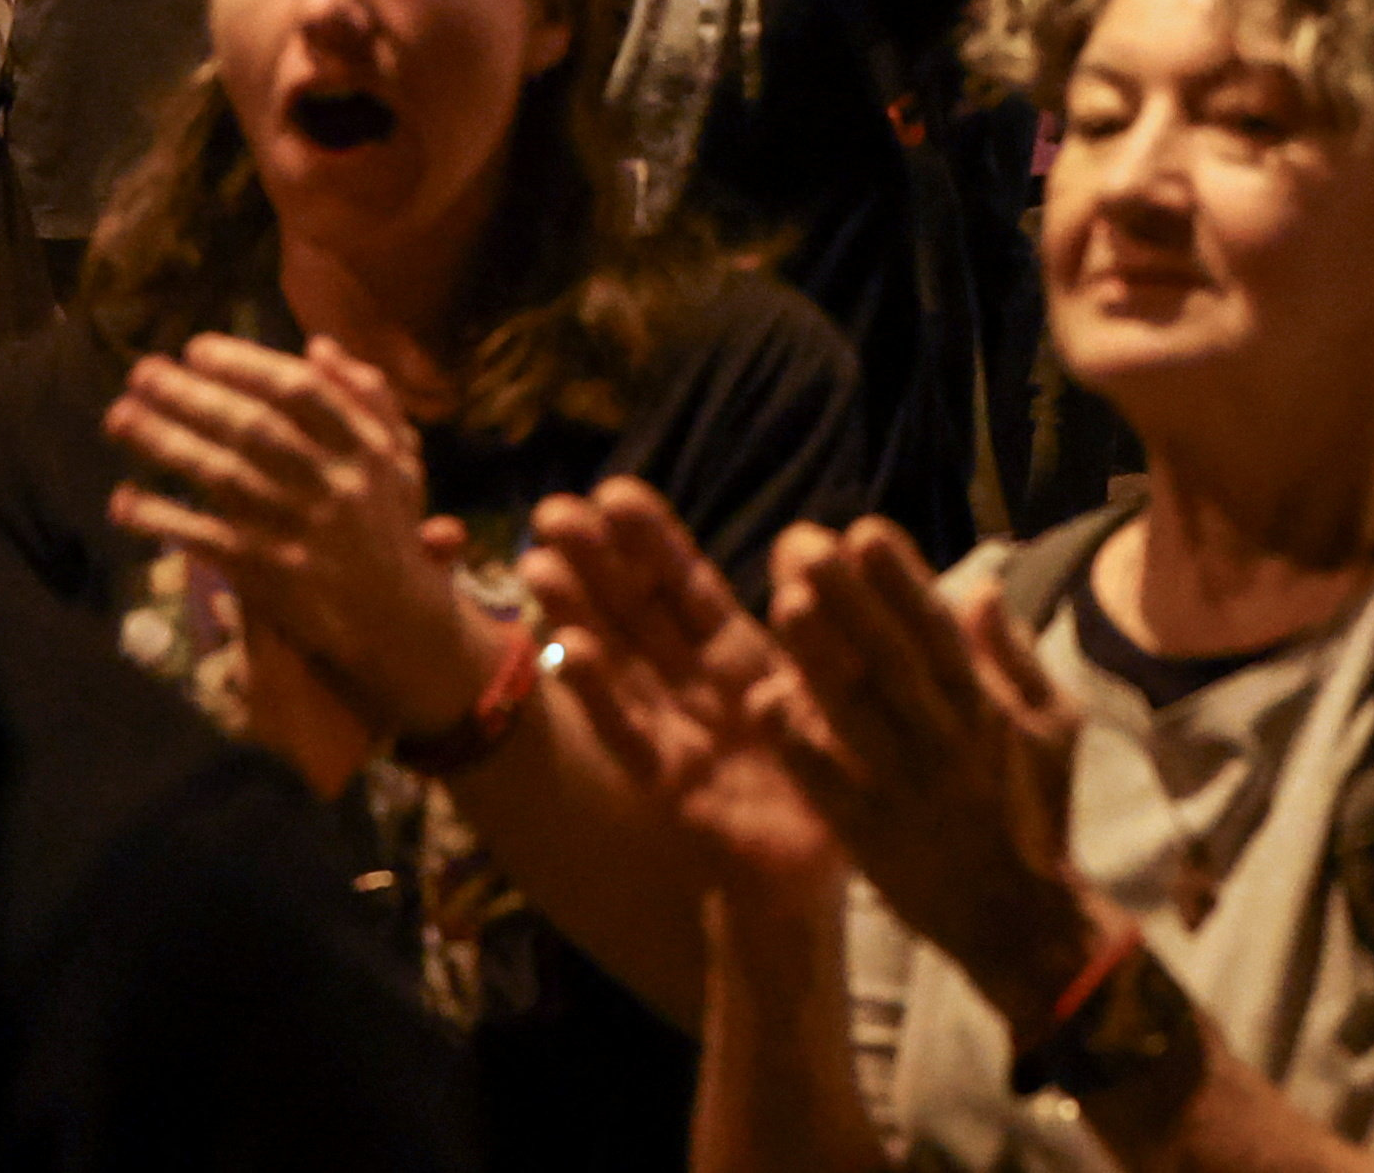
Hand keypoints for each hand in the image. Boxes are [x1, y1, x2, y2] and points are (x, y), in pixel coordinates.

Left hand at [105, 335, 500, 739]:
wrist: (395, 619)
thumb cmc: (388, 526)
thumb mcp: (398, 457)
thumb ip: (368, 398)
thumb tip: (318, 346)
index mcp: (365, 448)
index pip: (301, 392)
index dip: (246, 365)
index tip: (197, 348)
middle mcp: (333, 484)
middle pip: (253, 428)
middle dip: (192, 396)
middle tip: (141, 372)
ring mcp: (298, 531)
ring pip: (222, 477)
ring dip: (165, 444)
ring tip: (118, 418)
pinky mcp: (267, 575)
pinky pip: (205, 540)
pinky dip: (162, 519)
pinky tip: (123, 500)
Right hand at [522, 483, 842, 907]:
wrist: (816, 882)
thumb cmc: (827, 781)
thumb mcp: (835, 694)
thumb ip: (828, 630)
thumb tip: (823, 542)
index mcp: (742, 661)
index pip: (691, 589)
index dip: (654, 543)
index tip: (615, 491)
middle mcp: (698, 691)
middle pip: (643, 617)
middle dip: (599, 563)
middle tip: (552, 510)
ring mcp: (677, 736)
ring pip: (623, 666)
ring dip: (580, 616)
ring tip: (538, 564)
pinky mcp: (674, 789)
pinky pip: (634, 735)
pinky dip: (600, 695)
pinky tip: (568, 651)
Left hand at [753, 518, 1098, 1001]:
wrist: (1021, 920)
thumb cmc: (1037, 811)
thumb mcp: (1054, 724)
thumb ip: (1016, 655)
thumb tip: (981, 588)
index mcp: (988, 709)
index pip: (939, 631)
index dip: (902, 579)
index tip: (864, 529)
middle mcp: (946, 740)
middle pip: (891, 658)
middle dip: (848, 597)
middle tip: (801, 543)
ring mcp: (906, 789)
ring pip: (858, 713)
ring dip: (819, 656)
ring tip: (781, 601)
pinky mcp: (871, 837)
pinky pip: (830, 784)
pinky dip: (799, 743)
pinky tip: (763, 700)